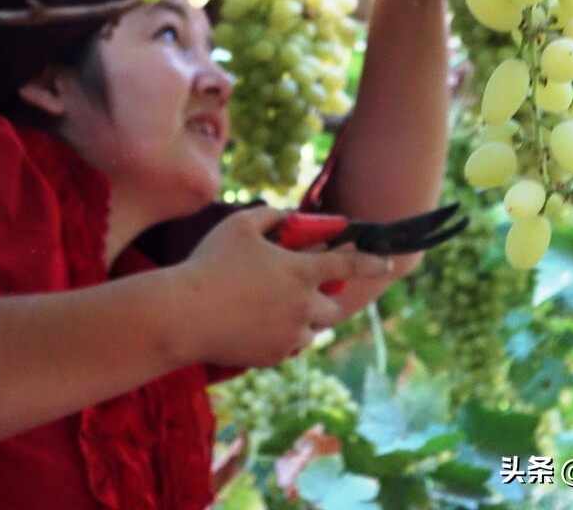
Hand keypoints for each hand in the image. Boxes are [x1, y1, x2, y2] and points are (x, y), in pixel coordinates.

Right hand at [169, 205, 392, 368]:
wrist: (185, 315)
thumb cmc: (212, 263)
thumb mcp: (241, 225)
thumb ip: (272, 215)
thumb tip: (289, 215)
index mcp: (301, 273)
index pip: (348, 268)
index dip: (370, 263)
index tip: (386, 264)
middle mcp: (303, 307)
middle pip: (332, 308)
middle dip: (326, 298)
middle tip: (306, 289)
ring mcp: (289, 336)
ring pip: (311, 330)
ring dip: (303, 318)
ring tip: (275, 307)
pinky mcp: (272, 357)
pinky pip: (288, 346)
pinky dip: (282, 335)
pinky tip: (257, 323)